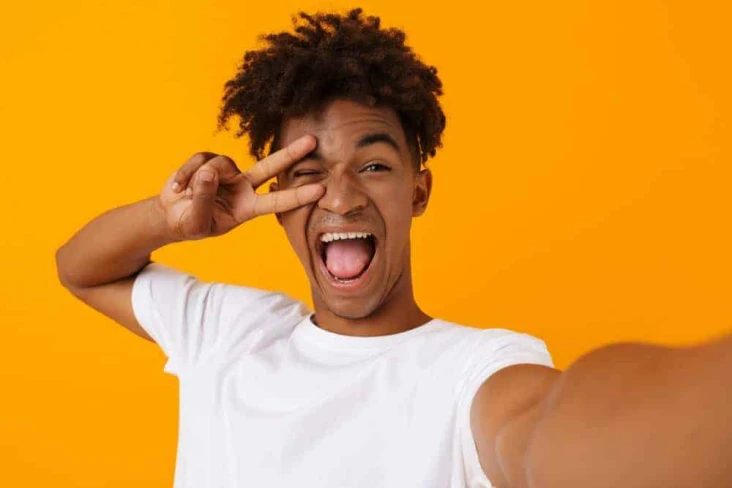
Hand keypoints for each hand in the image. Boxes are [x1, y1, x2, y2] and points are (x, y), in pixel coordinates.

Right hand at [158, 134, 323, 240]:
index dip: (298, 196)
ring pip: (221, 164)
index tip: (320, 190)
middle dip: (291, 154)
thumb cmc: (189, 224)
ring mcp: (227, 173)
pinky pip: (200, 160)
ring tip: (186, 196)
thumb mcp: (196, 222)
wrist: (170, 216)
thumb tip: (210, 172)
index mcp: (247, 208)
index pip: (277, 201)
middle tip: (313, 141)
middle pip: (270, 167)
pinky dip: (185, 174)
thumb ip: (204, 199)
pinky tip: (178, 188)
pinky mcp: (209, 161)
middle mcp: (242, 188)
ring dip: (199, 179)